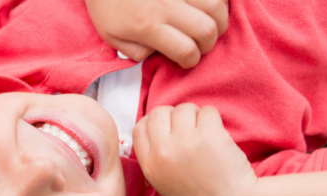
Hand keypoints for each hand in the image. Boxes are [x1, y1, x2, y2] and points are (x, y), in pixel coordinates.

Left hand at [85, 0, 227, 67]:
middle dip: (209, 43)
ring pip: (217, 5)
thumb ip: (137, 52)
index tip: (186, 59)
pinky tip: (210, 5)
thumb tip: (161, 54)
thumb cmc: (106, 5)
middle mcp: (167, 5)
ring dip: (220, 19)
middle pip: (207, 29)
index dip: (191, 60)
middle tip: (201, 44)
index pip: (186, 50)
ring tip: (210, 24)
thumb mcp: (112, 37)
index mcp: (148, 26)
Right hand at [132, 103, 254, 195]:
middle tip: (190, 130)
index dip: (154, 123)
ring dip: (197, 116)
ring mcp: (185, 142)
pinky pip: (208, 111)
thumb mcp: (164, 183)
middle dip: (175, 116)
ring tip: (205, 136)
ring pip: (184, 108)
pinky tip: (218, 137)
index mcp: (150, 166)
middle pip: (159, 113)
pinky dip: (214, 119)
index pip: (140, 128)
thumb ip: (155, 157)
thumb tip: (156, 127)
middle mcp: (163, 152)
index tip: (169, 129)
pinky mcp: (208, 135)